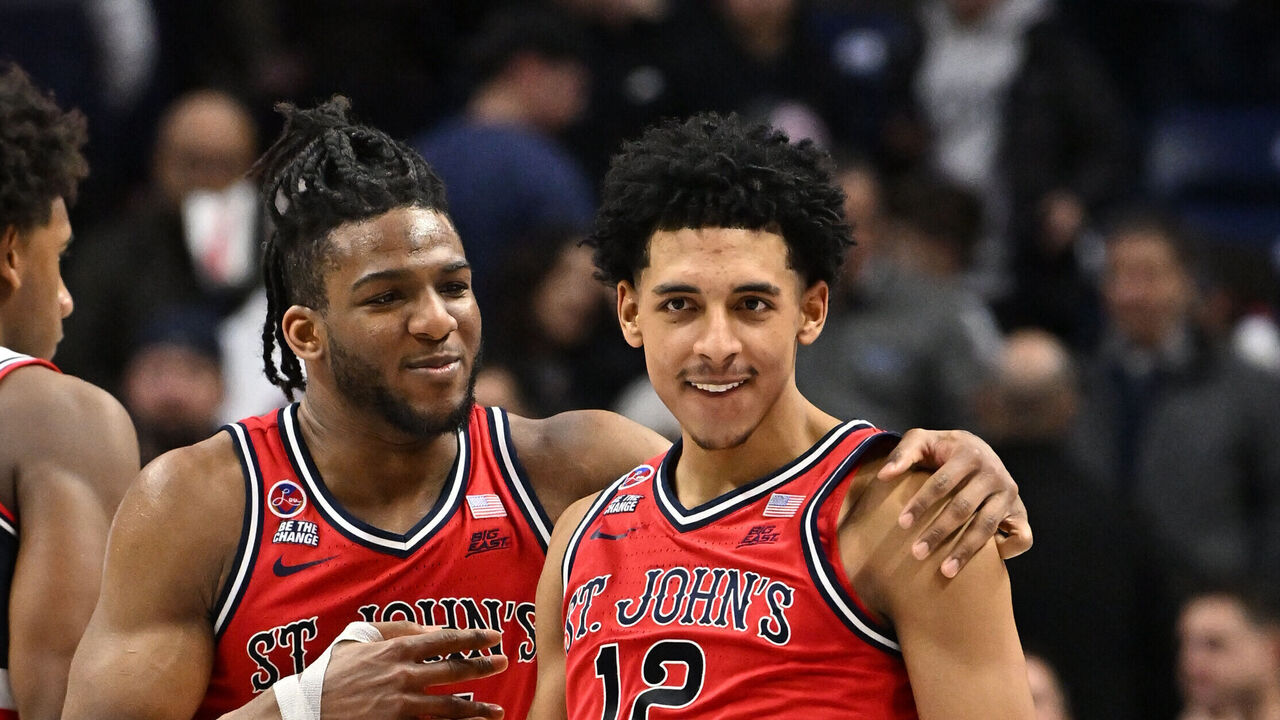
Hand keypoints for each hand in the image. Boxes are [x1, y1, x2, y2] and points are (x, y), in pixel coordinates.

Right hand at [318, 622, 507, 718]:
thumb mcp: (359, 640)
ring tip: (496, 712)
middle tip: (504, 664)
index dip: (474, 637)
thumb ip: (397, 630)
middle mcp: (403, 675)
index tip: (494, 636)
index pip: (445, 639)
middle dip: (483, 667)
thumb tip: (434, 629)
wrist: (304, 709)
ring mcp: (400, 705)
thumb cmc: (331, 672)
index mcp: (396, 650)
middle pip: (454, 670)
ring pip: (449, 707)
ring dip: (477, 710)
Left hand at [877, 429, 1032, 576]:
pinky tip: (987, 561)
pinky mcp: (1021, 512)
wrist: (976, 450)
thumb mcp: (922, 441)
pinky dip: (1008, 550)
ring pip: (988, 526)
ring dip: (966, 551)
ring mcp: (1010, 494)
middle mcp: (994, 474)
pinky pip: (1022, 537)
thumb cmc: (942, 450)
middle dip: (938, 532)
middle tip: (916, 553)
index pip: (943, 482)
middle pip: (963, 508)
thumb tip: (884, 476)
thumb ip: (902, 453)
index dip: (922, 503)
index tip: (902, 523)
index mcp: (970, 454)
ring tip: (945, 571)